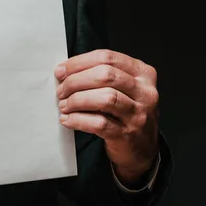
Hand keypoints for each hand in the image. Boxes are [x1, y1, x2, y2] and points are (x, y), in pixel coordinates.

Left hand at [54, 49, 158, 184]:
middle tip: (61, 91)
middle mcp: (145, 92)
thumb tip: (65, 71)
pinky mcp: (128, 135)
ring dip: (76, 100)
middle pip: (105, 76)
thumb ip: (101, 76)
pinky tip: (67, 120)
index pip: (107, 58)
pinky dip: (78, 120)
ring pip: (105, 98)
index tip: (61, 71)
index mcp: (143, 74)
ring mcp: (138, 114)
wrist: (142, 147)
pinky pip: (99, 123)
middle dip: (75, 82)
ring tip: (64, 105)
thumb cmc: (126, 113)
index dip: (79, 63)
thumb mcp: (123, 88)